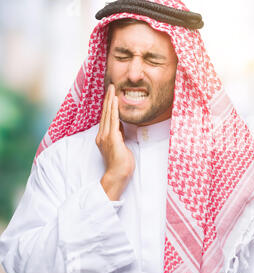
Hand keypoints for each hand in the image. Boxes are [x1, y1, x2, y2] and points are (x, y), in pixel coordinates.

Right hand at [96, 85, 134, 200]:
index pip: (105, 117)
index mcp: (103, 137)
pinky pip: (113, 120)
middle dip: (108, 98)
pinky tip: (115, 100)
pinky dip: (114, 109)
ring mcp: (106, 136)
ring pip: (108, 114)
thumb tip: (120, 125)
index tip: (111, 94)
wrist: (118, 175)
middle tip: (111, 86)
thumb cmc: (121, 163)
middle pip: (105, 113)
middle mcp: (102, 135)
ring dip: (110, 100)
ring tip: (112, 88)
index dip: (108, 105)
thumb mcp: (120, 145)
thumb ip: (118, 134)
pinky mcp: (112, 138)